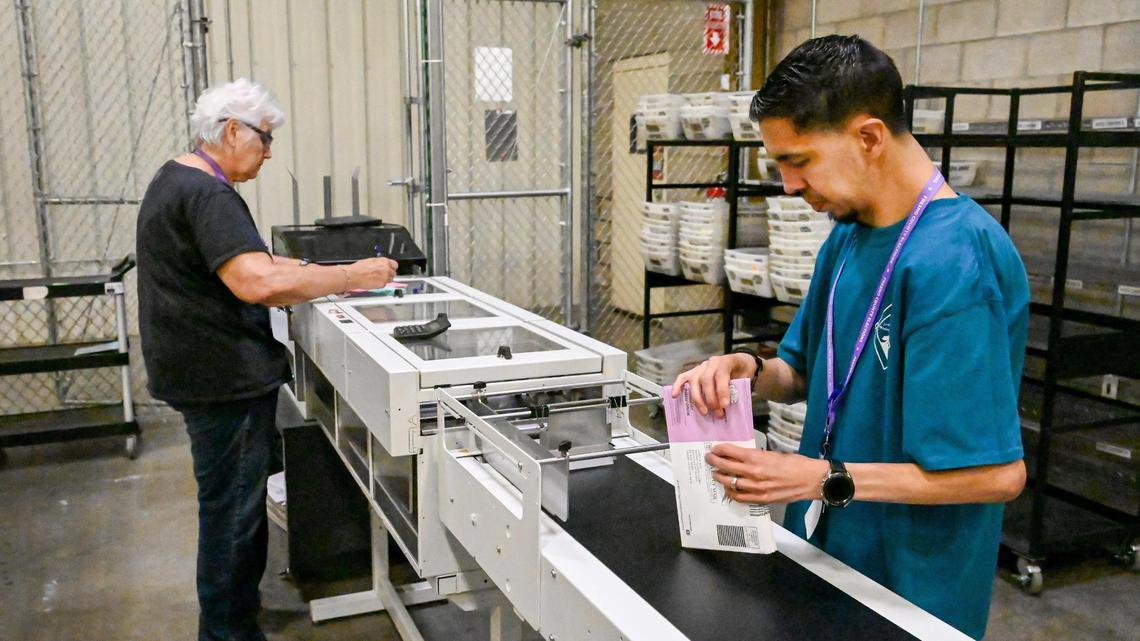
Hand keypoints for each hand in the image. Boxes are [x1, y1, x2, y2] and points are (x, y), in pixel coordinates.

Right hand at [346, 257, 397, 289]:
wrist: (354, 276)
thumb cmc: (359, 268)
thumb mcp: (371, 260)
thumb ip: (380, 263)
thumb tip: (383, 264)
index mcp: (384, 261)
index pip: (395, 265)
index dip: (392, 267)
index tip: (390, 269)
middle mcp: (386, 269)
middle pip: (393, 273)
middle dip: (389, 274)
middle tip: (382, 275)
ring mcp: (385, 277)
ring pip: (390, 279)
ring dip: (385, 279)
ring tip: (376, 279)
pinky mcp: (382, 284)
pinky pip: (384, 285)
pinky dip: (380, 284)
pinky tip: (374, 282)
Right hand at [670, 353, 754, 417]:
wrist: (740, 362)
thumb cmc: (742, 372)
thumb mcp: (745, 379)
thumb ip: (737, 390)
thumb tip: (728, 407)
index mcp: (725, 362)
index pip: (721, 376)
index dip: (722, 391)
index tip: (725, 405)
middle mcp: (711, 363)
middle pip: (705, 380)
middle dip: (710, 399)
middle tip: (718, 413)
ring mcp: (700, 367)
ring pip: (694, 381)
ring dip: (698, 399)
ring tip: (704, 412)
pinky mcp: (693, 372)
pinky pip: (683, 377)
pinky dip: (677, 386)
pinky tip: (675, 396)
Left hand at [706, 444, 828, 503]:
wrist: (811, 480)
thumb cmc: (795, 463)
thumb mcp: (774, 454)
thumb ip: (756, 456)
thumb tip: (741, 456)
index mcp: (757, 458)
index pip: (730, 452)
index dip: (719, 450)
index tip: (714, 448)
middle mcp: (754, 473)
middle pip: (726, 467)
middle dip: (714, 462)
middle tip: (709, 459)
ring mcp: (756, 488)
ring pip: (730, 483)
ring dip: (720, 477)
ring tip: (716, 473)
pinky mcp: (761, 499)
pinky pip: (740, 497)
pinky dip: (731, 492)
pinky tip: (728, 488)